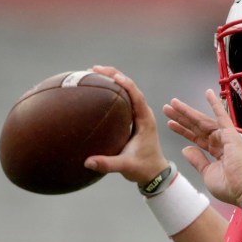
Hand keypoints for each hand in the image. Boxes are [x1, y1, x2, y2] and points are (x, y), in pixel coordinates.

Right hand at [84, 66, 168, 183]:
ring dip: (112, 80)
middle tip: (93, 68)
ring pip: (126, 91)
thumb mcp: (125, 166)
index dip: (125, 83)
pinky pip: (123, 99)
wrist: (154, 173)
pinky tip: (97, 89)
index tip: (112, 76)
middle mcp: (143, 113)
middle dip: (113, 75)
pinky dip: (111, 91)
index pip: (136, 95)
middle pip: (130, 87)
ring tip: (93, 72)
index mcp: (145, 120)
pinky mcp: (133, 118)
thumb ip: (108, 164)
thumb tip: (87, 162)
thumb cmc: (143, 168)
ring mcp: (138, 115)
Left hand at [164, 89, 241, 206]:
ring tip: (173, 103)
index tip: (170, 123)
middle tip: (167, 108)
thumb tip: (185, 149)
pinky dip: (215, 104)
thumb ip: (197, 160)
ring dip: (188, 111)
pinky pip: (221, 116)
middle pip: (196, 126)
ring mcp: (224, 136)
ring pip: (202, 121)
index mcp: (214, 152)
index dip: (183, 130)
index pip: (195, 137)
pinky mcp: (230, 134)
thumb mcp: (207, 173)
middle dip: (181, 117)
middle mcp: (219, 141)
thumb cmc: (229, 186)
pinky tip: (207, 92)